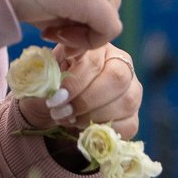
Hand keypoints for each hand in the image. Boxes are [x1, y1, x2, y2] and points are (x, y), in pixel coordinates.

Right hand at [0, 0, 121, 49]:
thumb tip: (67, 16)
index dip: (78, 9)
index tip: (48, 22)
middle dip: (83, 20)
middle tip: (50, 32)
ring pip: (109, 12)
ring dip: (83, 30)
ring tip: (48, 33)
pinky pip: (108, 27)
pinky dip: (89, 41)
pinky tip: (56, 37)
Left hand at [19, 43, 141, 138]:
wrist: (56, 110)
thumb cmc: (50, 88)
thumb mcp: (43, 79)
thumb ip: (47, 80)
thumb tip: (55, 87)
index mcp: (96, 48)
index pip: (93, 61)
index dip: (75, 83)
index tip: (55, 100)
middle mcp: (120, 63)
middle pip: (117, 79)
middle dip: (86, 100)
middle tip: (62, 112)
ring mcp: (132, 89)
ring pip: (126, 101)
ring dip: (93, 116)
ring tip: (69, 119)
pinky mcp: (134, 114)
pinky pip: (129, 124)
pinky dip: (103, 129)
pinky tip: (83, 128)